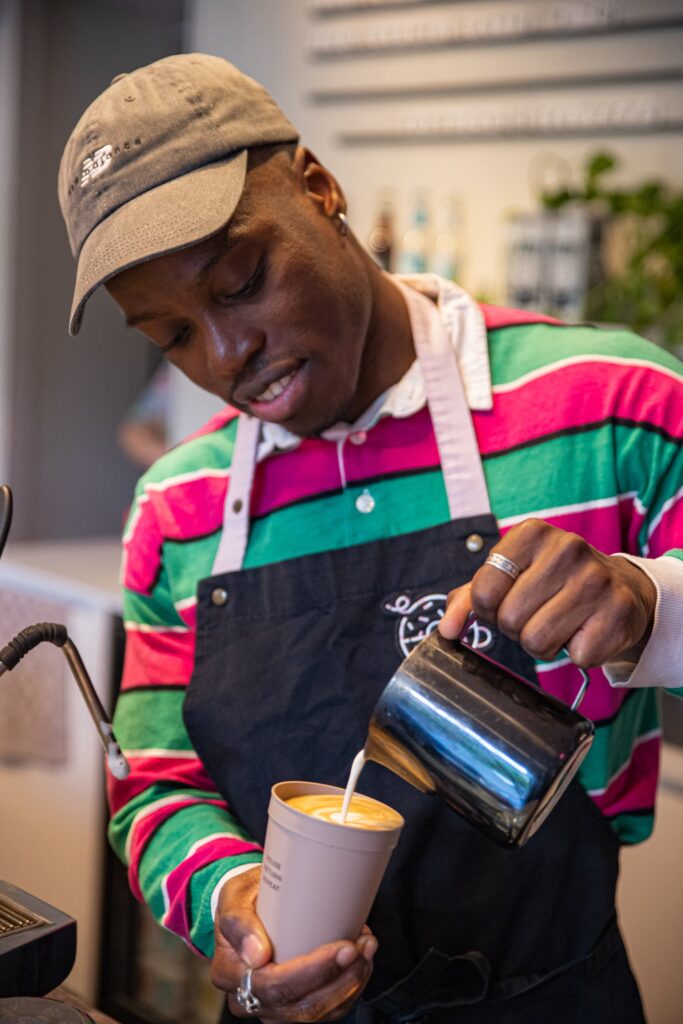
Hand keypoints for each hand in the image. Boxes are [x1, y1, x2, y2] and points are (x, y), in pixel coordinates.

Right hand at [211, 865, 377, 1020]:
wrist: (247, 909)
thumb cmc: (243, 900)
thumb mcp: (234, 898)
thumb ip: (239, 923)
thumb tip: (257, 956)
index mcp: (229, 974)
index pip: (274, 986)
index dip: (312, 973)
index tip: (343, 948)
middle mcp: (249, 1000)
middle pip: (300, 1006)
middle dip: (341, 978)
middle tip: (363, 945)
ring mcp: (272, 1008)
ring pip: (318, 1011)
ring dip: (350, 983)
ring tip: (367, 947)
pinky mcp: (293, 1006)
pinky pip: (326, 1009)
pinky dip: (349, 988)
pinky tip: (362, 962)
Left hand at [439, 519, 656, 666]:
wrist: (621, 588)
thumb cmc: (554, 584)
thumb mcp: (510, 578)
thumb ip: (469, 598)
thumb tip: (446, 629)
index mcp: (531, 533)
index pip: (483, 591)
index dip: (489, 609)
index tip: (508, 602)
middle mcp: (567, 548)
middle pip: (509, 619)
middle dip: (517, 628)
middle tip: (538, 615)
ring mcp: (596, 579)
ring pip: (538, 641)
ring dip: (544, 645)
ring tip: (561, 624)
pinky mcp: (618, 611)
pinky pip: (577, 656)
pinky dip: (577, 654)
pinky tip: (586, 631)